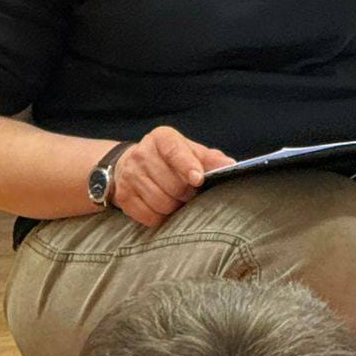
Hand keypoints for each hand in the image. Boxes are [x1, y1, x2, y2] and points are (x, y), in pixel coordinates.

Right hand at [109, 126, 233, 228]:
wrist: (131, 165)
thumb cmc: (170, 159)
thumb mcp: (190, 151)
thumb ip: (211, 159)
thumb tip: (231, 166)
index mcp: (162, 138)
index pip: (174, 151)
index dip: (187, 166)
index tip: (198, 180)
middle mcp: (142, 154)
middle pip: (172, 184)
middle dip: (186, 193)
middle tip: (190, 193)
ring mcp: (130, 175)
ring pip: (161, 202)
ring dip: (175, 207)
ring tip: (177, 200)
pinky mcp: (123, 196)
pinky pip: (149, 216)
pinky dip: (161, 217)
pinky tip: (163, 208)